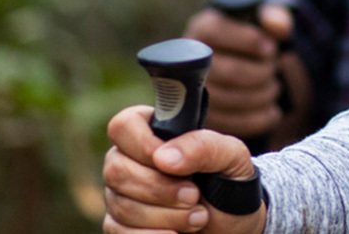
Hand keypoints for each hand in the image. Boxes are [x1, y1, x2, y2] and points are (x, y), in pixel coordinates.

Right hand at [103, 105, 265, 233]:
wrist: (232, 224)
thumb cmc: (229, 182)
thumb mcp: (231, 157)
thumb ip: (203, 147)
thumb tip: (163, 157)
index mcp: (155, 133)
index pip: (124, 125)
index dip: (142, 145)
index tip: (171, 164)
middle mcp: (129, 161)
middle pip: (117, 170)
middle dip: (160, 188)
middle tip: (195, 195)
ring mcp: (120, 195)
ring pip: (120, 205)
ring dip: (165, 215)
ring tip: (198, 217)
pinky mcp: (118, 226)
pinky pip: (118, 232)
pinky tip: (177, 233)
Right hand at [183, 3, 293, 139]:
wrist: (242, 61)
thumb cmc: (252, 34)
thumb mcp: (263, 18)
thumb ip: (274, 15)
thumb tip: (280, 27)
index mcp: (204, 28)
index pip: (218, 33)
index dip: (250, 41)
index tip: (269, 48)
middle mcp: (191, 60)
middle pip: (230, 72)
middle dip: (262, 72)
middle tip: (273, 69)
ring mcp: (193, 92)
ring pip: (233, 100)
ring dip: (263, 95)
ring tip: (273, 87)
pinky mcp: (204, 118)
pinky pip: (233, 123)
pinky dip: (259, 118)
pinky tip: (272, 111)